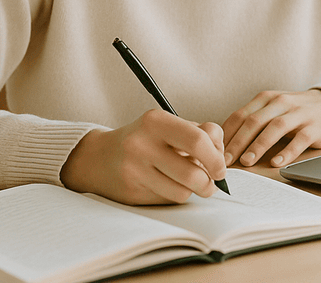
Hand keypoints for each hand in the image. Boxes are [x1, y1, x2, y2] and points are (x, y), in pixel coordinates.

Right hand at [60, 109, 227, 204]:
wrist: (100, 157)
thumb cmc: (145, 139)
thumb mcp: (168, 125)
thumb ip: (199, 133)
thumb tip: (221, 154)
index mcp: (155, 121)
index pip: (199, 140)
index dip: (217, 157)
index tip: (220, 166)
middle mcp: (142, 144)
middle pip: (194, 173)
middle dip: (211, 182)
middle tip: (212, 181)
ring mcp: (134, 170)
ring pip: (183, 192)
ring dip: (195, 191)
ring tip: (193, 184)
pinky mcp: (132, 192)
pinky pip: (168, 200)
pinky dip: (176, 196)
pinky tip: (169, 186)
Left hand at [222, 89, 320, 168]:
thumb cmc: (295, 112)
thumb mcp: (273, 109)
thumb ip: (253, 121)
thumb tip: (226, 143)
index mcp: (266, 98)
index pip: (241, 115)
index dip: (227, 133)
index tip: (216, 151)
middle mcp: (281, 103)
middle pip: (255, 121)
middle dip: (238, 142)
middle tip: (227, 160)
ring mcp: (299, 114)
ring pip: (275, 128)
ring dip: (259, 145)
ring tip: (247, 161)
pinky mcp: (315, 127)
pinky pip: (299, 140)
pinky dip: (287, 152)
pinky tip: (276, 163)